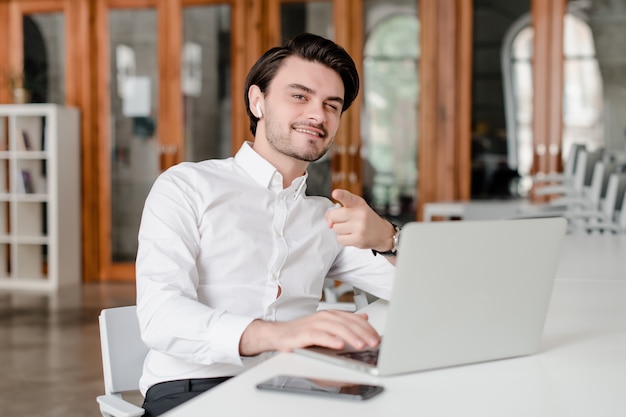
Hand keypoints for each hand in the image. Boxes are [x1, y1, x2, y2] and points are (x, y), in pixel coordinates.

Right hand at [239, 310, 380, 355]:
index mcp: (331, 315)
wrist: (279, 334)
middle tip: (374, 343)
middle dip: (363, 333)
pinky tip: (339, 345)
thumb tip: (364, 317)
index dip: (367, 328)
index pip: (353, 319)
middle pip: (347, 323)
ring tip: (361, 345)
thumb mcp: (327, 326)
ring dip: (350, 337)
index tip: (378, 338)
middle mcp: (324, 317)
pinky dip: (330, 340)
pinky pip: (319, 336)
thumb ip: (345, 322)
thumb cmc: (303, 332)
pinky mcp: (303, 334)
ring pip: (335, 328)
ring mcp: (313, 324)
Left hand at [325, 189, 394, 251]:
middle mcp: (360, 214)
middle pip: (333, 216)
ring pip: (336, 228)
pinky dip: (343, 239)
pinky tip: (352, 235)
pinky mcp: (358, 239)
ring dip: (340, 230)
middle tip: (345, 221)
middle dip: (335, 220)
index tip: (335, 193)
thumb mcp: (356, 208)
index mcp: (358, 203)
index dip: (341, 195)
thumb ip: (339, 210)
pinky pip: (340, 239)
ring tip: (351, 228)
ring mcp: (360, 227)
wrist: (382, 233)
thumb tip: (329, 223)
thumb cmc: (365, 219)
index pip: (348, 197)